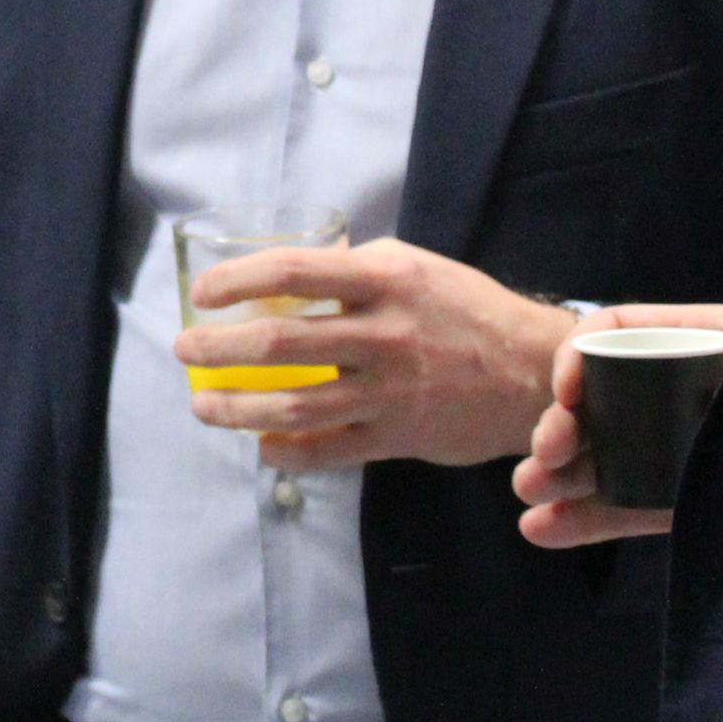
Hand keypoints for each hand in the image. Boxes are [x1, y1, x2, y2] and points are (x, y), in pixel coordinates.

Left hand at [174, 239, 571, 467]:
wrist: (534, 374)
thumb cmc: (469, 311)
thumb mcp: (416, 268)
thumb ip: (357, 270)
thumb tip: (292, 275)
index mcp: (385, 280)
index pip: (292, 273)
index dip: (236, 281)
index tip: (201, 294)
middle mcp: (384, 335)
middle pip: (279, 344)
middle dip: (219, 350)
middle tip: (188, 351)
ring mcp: (389, 391)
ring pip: (294, 405)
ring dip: (236, 408)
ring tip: (204, 404)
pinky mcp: (397, 436)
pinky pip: (328, 451)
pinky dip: (287, 452)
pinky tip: (263, 446)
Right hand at [513, 302, 722, 548]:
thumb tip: (655, 346)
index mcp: (705, 345)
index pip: (622, 330)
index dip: (582, 351)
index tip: (566, 390)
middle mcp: (678, 394)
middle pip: (598, 399)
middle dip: (559, 426)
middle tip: (543, 454)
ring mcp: (670, 452)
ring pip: (597, 459)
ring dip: (553, 475)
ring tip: (527, 490)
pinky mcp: (668, 504)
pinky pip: (618, 510)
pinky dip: (580, 520)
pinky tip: (541, 528)